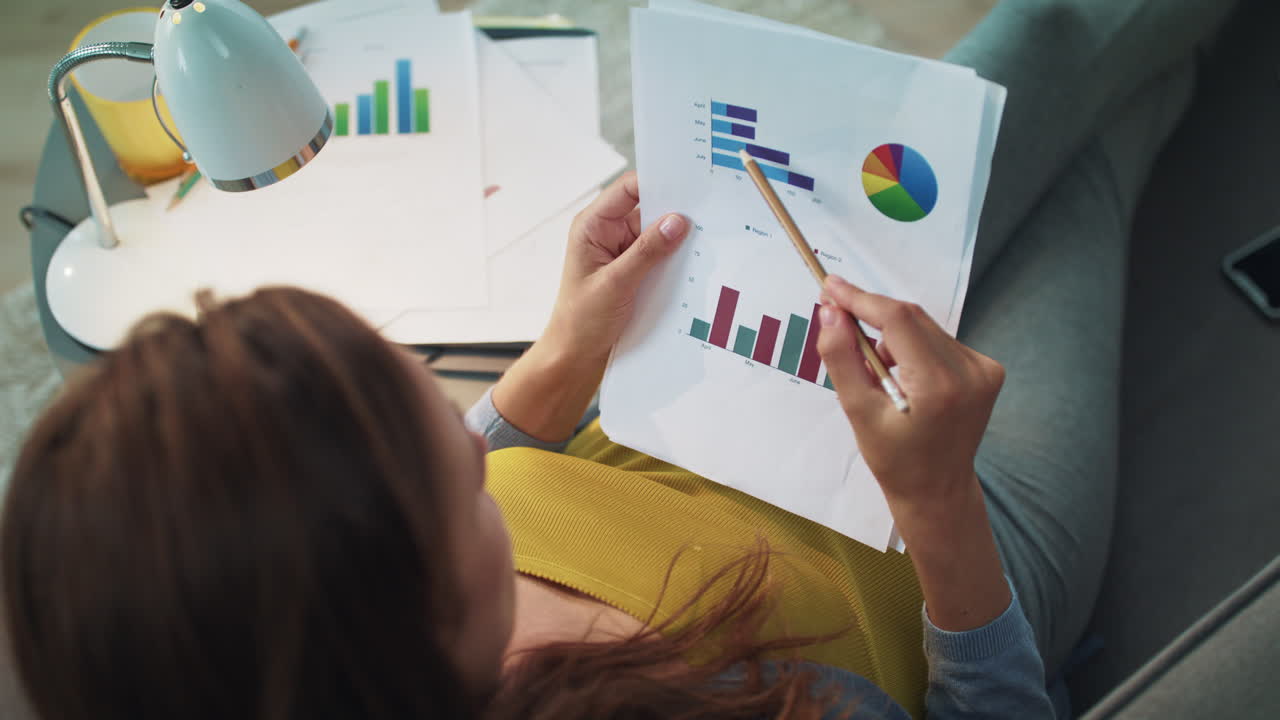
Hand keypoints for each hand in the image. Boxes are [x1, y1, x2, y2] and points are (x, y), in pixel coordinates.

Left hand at [545, 171, 688, 361]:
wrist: (577, 354)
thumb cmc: (582, 319)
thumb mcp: (616, 283)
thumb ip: (647, 251)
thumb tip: (678, 221)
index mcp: (592, 225)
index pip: (628, 189)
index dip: (657, 183)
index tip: (688, 186)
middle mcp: (608, 232)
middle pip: (648, 208)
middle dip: (674, 211)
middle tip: (706, 213)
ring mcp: (623, 250)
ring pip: (658, 232)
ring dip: (677, 238)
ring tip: (706, 237)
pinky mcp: (635, 268)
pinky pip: (661, 253)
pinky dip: (675, 257)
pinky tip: (694, 261)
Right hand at [818, 274, 1010, 630]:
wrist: (938, 491)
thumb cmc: (893, 458)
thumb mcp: (857, 411)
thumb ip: (841, 357)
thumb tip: (830, 310)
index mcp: (937, 385)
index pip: (897, 320)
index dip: (861, 298)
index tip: (831, 285)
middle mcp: (969, 371)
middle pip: (911, 318)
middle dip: (872, 316)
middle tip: (839, 321)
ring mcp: (984, 370)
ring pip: (924, 327)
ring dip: (893, 336)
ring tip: (878, 374)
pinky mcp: (988, 370)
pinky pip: (939, 341)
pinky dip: (914, 348)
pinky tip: (905, 378)